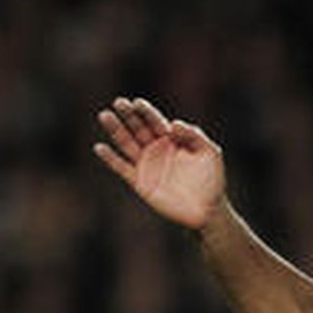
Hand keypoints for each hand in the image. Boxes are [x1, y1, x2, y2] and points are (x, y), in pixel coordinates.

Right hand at [94, 97, 225, 231]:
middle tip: (118, 103)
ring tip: (105, 115)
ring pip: (127, 144)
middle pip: (138, 128)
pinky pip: (122, 168)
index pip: (156, 121)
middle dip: (128, 115)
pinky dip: (111, 158)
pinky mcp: (140, 182)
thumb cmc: (212, 180)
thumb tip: (174, 123)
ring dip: (115, 130)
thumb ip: (195, 136)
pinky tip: (100, 147)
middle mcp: (156, 149)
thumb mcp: (210, 153)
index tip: (137, 103)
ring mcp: (147, 165)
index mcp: (172, 139)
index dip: (146, 112)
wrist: (208, 210)